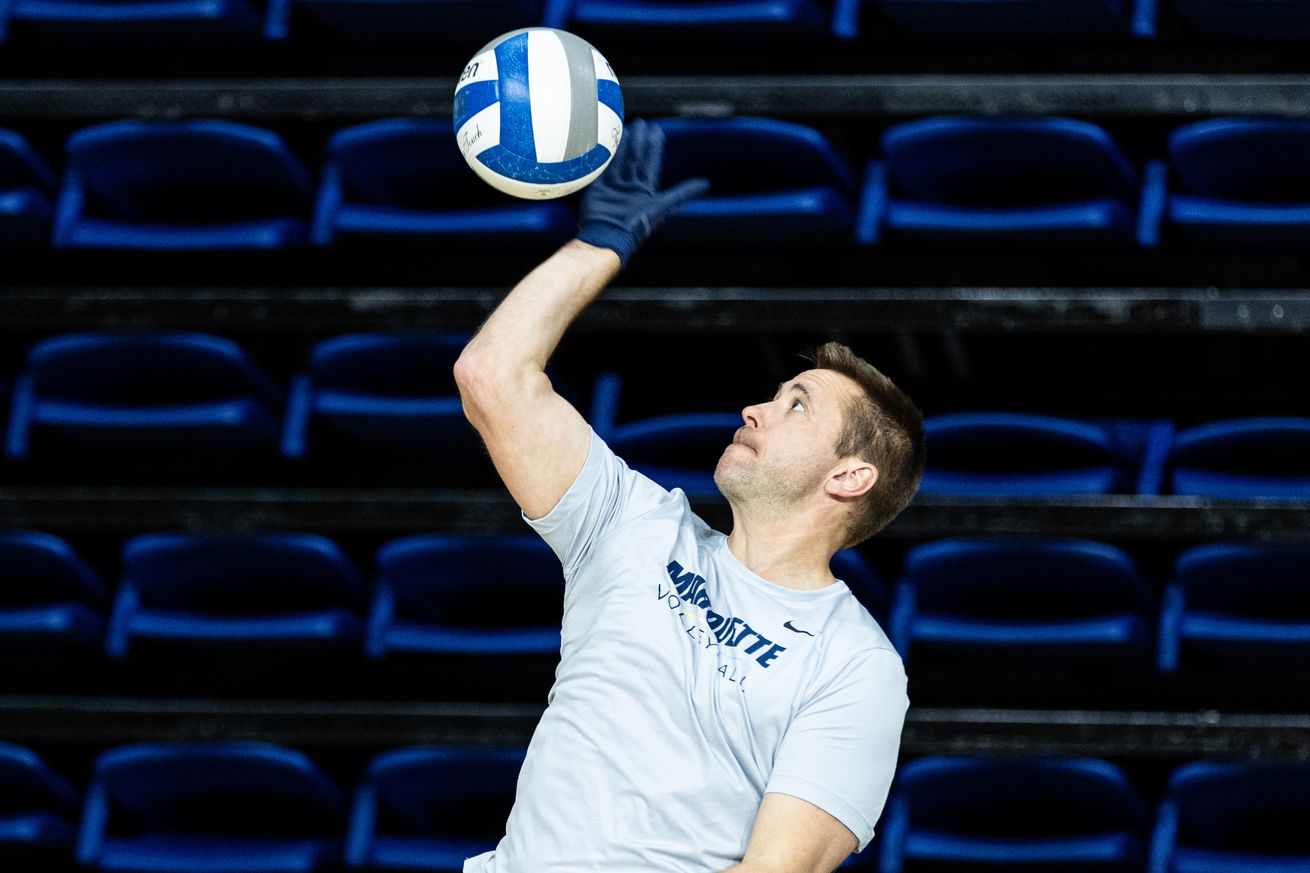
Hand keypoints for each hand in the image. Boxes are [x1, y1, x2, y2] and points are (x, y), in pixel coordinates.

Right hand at [576, 119, 710, 267]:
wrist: (611, 235)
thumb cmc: (639, 223)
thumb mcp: (665, 206)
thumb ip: (684, 193)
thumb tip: (706, 183)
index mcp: (646, 190)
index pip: (651, 163)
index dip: (654, 146)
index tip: (656, 130)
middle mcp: (631, 187)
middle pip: (636, 158)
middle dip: (639, 140)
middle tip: (640, 122)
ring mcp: (615, 187)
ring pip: (621, 160)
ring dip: (624, 144)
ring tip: (626, 126)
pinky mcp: (599, 189)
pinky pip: (604, 168)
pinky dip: (607, 155)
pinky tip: (608, 142)